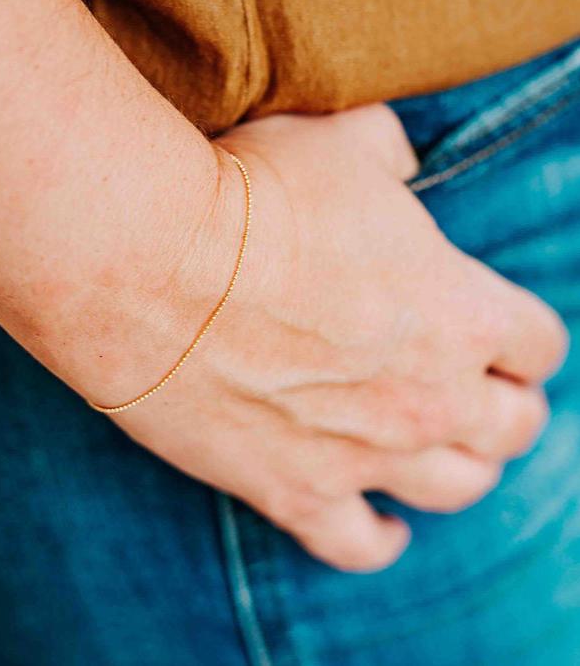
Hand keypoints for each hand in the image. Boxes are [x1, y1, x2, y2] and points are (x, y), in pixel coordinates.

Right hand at [106, 104, 567, 570]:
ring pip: (457, 489)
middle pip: (514, 428)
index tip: (492, 333)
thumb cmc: (249, 196)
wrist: (151, 263)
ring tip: (432, 448)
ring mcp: (364, 455)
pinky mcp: (292, 491)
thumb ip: (393, 154)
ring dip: (458, 468)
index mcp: (461, 312)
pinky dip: (378, 539)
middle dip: (503, 408)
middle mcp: (430, 397)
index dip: (520, 340)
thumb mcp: (342, 143)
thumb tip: (401, 163)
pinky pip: (358, 546)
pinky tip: (381, 526)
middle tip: (469, 389)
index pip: (538, 346)